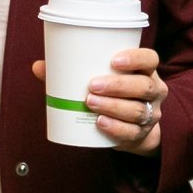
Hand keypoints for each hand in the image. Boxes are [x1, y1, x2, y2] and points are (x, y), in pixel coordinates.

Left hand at [31, 48, 166, 154]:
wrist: (131, 129)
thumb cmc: (112, 94)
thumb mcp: (101, 79)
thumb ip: (72, 72)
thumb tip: (39, 66)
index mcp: (145, 71)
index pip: (150, 59)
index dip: (136, 58)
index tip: (114, 60)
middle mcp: (153, 91)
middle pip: (144, 86)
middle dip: (118, 85)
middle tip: (92, 85)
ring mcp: (150, 114)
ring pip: (137, 110)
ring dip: (113, 106)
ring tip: (90, 102)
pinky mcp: (141, 134)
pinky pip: (131, 132)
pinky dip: (115, 128)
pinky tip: (100, 123)